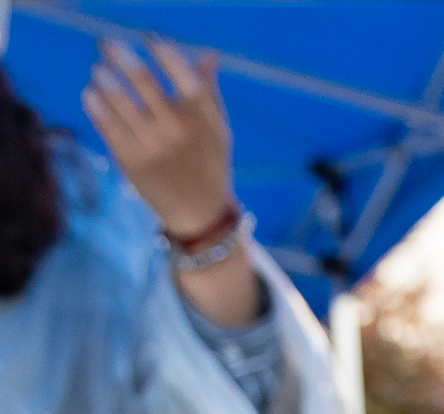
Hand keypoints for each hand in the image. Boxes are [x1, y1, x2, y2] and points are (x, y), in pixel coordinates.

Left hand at [84, 40, 232, 235]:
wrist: (198, 212)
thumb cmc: (208, 163)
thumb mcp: (218, 129)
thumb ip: (209, 91)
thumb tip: (208, 54)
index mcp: (201, 117)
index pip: (179, 70)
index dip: (161, 48)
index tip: (149, 38)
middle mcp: (176, 128)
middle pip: (141, 78)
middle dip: (119, 55)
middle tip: (107, 45)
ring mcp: (151, 143)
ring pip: (117, 97)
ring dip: (103, 77)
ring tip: (98, 71)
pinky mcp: (130, 159)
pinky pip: (104, 121)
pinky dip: (93, 101)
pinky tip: (91, 93)